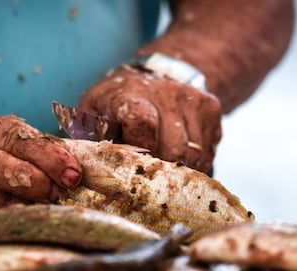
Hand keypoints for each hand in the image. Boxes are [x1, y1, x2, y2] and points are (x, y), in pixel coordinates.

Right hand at [0, 115, 81, 211]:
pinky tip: (22, 223)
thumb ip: (43, 154)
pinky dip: (0, 220)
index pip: (16, 137)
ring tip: (44, 211)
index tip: (73, 174)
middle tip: (57, 194)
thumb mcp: (14, 148)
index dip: (47, 155)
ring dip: (17, 204)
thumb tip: (78, 171)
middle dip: (30, 180)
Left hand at [78, 66, 221, 172]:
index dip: (141, 150)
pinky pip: (208, 151)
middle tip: (150, 172)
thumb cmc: (119, 99)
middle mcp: (166, 93)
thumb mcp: (94, 109)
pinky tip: (181, 153)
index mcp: (130, 93)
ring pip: (194, 154)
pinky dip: (196, 162)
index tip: (134, 161)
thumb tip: (84, 167)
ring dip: (180, 169)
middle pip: (173, 149)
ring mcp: (193, 99)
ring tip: (164, 164)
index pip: (142, 123)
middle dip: (161, 170)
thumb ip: (90, 136)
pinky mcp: (212, 107)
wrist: (158, 72)